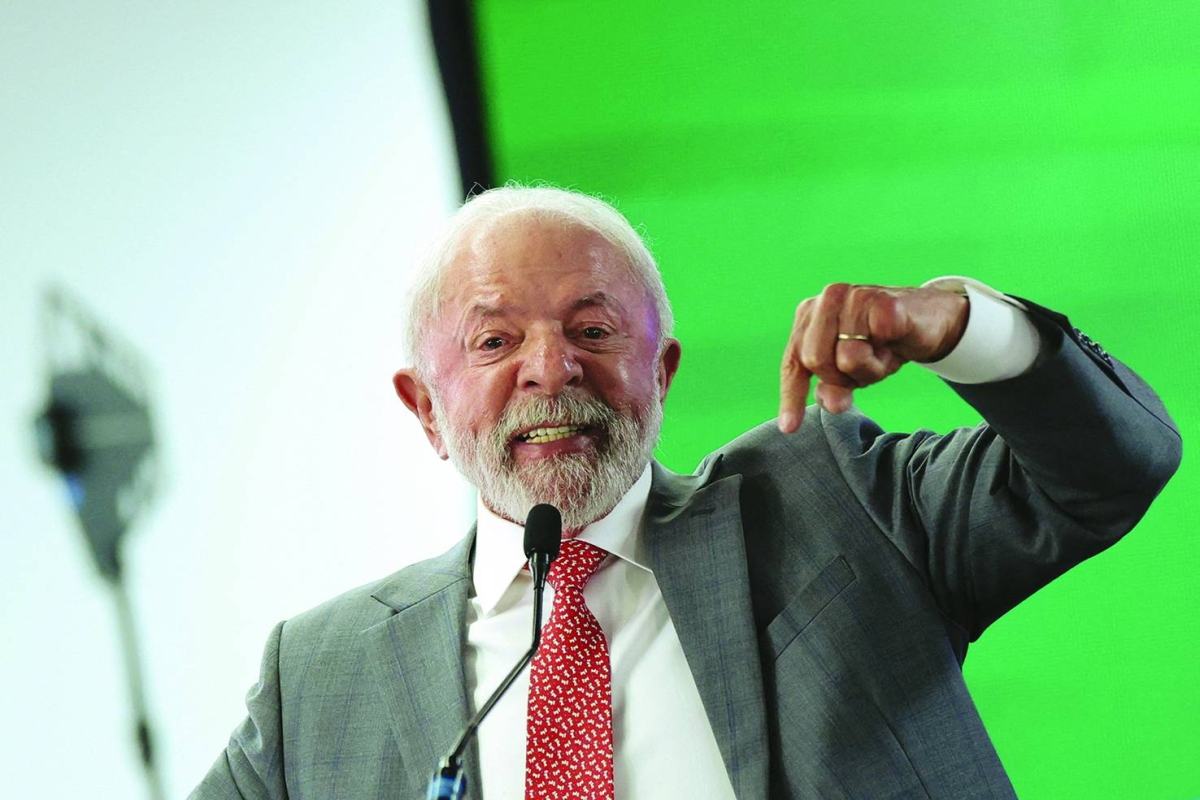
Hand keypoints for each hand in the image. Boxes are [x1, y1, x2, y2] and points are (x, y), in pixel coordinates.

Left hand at [779, 283, 967, 432]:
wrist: (932, 319)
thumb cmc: (884, 345)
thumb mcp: (853, 373)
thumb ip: (834, 389)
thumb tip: (833, 405)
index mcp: (810, 316)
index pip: (794, 361)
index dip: (791, 397)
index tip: (790, 428)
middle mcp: (826, 300)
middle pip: (816, 361)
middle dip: (842, 377)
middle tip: (866, 365)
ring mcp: (852, 296)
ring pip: (846, 357)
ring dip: (870, 367)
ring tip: (882, 352)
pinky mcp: (880, 300)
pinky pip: (874, 347)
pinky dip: (887, 355)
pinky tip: (894, 340)